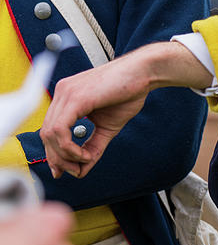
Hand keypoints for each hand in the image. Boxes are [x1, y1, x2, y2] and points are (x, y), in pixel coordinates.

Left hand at [41, 41, 210, 178]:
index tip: (67, 170)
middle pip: (46, 134)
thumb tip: (82, 169)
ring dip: (65, 156)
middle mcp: (62, 93)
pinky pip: (61, 130)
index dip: (55, 153)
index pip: (50, 130)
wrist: (143, 73)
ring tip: (84, 161)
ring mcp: (66, 93)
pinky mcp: (75, 97)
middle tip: (75, 171)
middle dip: (59, 158)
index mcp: (67, 97)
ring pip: (50, 134)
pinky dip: (70, 148)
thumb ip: (93, 146)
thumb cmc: (129, 92)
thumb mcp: (107, 127)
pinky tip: (85, 154)